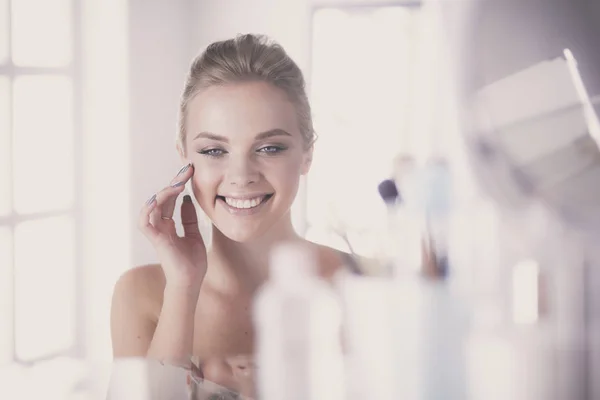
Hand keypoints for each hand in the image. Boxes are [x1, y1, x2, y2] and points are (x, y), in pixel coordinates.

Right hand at [139, 162, 206, 289]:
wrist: (191, 282)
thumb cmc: (192, 263)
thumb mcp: (194, 234)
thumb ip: (188, 218)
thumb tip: (187, 199)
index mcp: (169, 225)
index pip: (170, 200)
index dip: (177, 185)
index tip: (189, 172)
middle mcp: (160, 227)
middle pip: (162, 199)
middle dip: (174, 183)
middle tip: (186, 171)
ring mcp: (157, 233)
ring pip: (152, 207)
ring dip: (164, 193)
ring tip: (177, 183)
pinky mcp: (156, 240)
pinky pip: (145, 222)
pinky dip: (148, 210)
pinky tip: (158, 198)